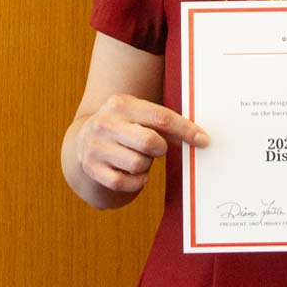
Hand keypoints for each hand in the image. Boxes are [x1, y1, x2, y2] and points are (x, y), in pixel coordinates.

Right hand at [77, 94, 208, 193]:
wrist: (83, 139)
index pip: (161, 117)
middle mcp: (105, 123)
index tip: (203, 140)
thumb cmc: (124, 127)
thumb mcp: (139, 116)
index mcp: (121, 103)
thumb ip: (166, 124)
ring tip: (139, 157)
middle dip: (160, 149)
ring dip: (145, 165)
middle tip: (157, 148)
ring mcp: (95, 146)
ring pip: (137, 164)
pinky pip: (123, 182)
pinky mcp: (91, 168)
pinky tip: (133, 173)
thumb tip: (199, 138)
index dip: (186, 130)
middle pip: (150, 142)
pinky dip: (135, 182)